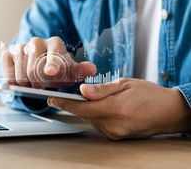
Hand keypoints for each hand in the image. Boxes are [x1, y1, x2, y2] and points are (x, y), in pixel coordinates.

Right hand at [0, 36, 95, 87]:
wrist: (40, 66)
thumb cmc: (58, 69)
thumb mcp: (71, 72)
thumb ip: (81, 71)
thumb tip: (92, 69)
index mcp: (55, 43)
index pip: (53, 55)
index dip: (52, 65)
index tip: (51, 72)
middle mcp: (36, 42)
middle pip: (34, 71)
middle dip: (39, 84)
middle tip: (44, 85)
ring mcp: (20, 47)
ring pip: (20, 76)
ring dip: (27, 85)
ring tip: (34, 82)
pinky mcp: (7, 54)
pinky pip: (8, 74)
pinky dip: (14, 81)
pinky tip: (21, 80)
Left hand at [48, 78, 190, 139]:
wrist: (169, 112)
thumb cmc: (150, 94)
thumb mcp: (126, 84)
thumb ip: (102, 89)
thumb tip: (82, 91)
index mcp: (115, 109)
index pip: (82, 107)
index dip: (64, 103)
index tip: (51, 99)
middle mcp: (113, 124)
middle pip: (84, 114)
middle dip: (75, 104)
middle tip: (68, 93)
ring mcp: (115, 133)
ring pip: (91, 119)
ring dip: (87, 109)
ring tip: (92, 98)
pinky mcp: (117, 136)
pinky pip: (99, 124)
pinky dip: (96, 115)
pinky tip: (103, 107)